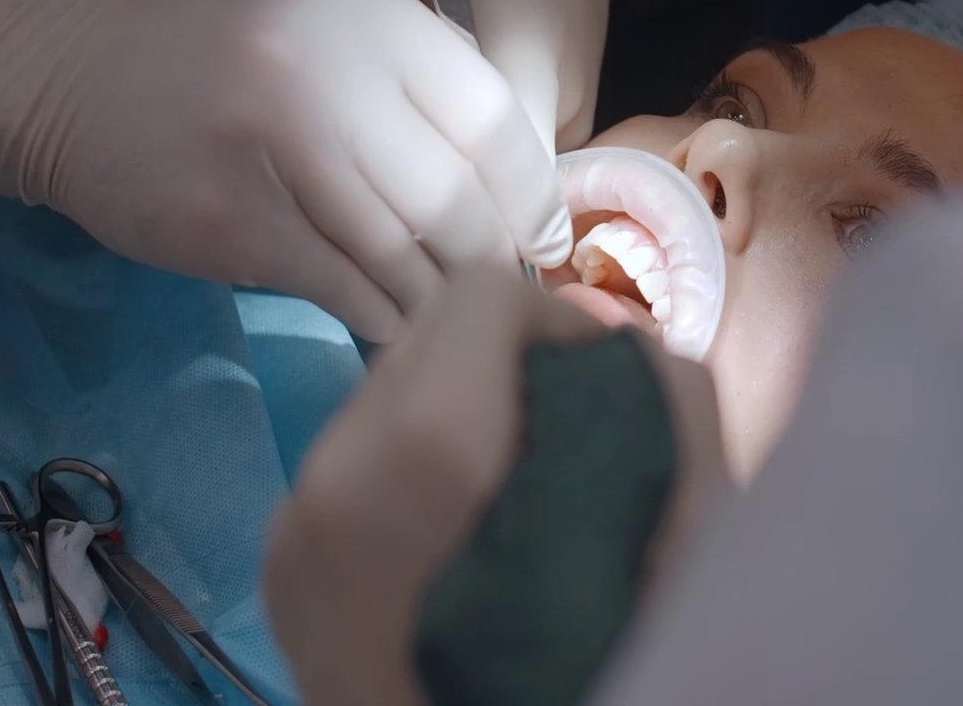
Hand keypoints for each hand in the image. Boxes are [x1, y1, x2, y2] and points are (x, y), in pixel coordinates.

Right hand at [0, 0, 575, 342]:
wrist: (66, 74)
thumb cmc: (222, 58)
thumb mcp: (326, 30)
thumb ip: (415, 92)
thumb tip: (521, 199)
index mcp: (365, 12)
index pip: (492, 116)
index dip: (532, 193)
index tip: (546, 240)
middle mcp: (324, 69)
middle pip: (454, 194)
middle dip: (494, 260)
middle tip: (511, 297)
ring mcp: (271, 145)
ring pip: (401, 252)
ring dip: (442, 302)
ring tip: (463, 323)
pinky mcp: (228, 219)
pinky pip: (341, 287)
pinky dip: (382, 317)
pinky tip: (398, 327)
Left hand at [263, 266, 724, 705]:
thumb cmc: (590, 674)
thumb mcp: (684, 543)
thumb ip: (668, 407)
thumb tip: (617, 344)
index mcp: (417, 460)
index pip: (484, 296)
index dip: (566, 325)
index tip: (612, 391)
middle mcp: (325, 480)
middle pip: (425, 334)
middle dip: (513, 365)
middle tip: (577, 440)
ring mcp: (289, 536)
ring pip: (385, 396)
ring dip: (464, 414)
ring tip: (524, 498)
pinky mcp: (278, 576)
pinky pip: (354, 468)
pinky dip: (419, 474)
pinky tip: (467, 544)